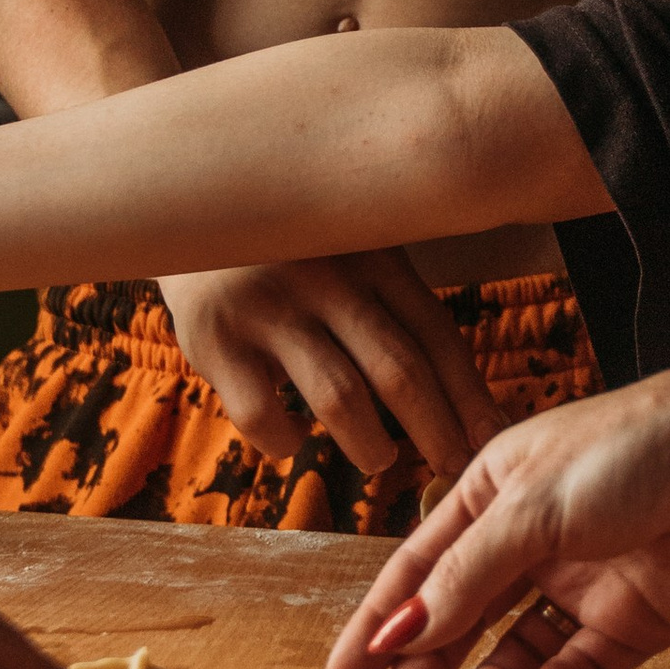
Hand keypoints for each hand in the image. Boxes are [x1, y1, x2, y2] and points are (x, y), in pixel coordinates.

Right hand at [160, 250, 505, 480]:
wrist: (178, 202)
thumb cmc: (289, 246)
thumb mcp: (348, 248)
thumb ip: (392, 305)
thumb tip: (461, 402)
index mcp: (370, 254)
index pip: (435, 334)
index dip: (469, 394)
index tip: (491, 437)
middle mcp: (324, 276)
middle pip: (398, 371)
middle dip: (436, 431)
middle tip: (450, 466)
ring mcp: (267, 306)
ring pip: (339, 398)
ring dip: (370, 444)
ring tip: (380, 458)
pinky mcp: (214, 337)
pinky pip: (262, 413)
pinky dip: (287, 441)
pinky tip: (294, 440)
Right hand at [321, 367, 669, 668]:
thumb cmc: (635, 450)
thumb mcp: (532, 508)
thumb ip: (465, 576)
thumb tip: (398, 633)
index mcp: (492, 494)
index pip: (415, 569)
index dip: (373, 626)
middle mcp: (532, 541)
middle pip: (459, 617)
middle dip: (424, 663)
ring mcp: (582, 583)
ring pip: (517, 651)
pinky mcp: (634, 620)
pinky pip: (583, 667)